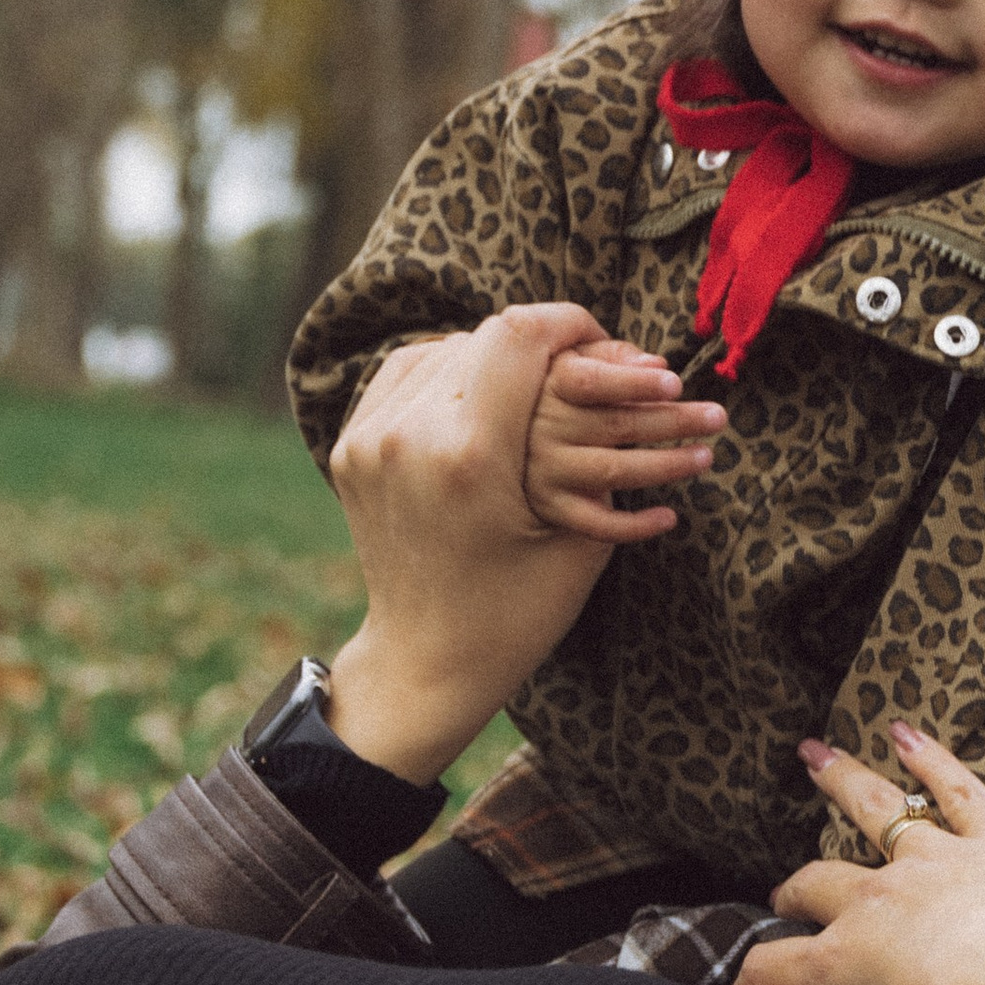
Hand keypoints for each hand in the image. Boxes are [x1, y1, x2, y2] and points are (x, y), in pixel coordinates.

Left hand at [327, 308, 618, 782]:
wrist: (426, 660)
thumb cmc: (520, 612)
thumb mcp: (583, 537)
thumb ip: (602, 449)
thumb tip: (635, 372)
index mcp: (472, 457)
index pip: (520, 335)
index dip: (572, 324)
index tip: (609, 343)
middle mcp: (410, 435)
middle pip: (485, 336)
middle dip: (542, 344)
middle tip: (584, 366)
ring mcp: (369, 439)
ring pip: (443, 347)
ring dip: (495, 356)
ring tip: (536, 380)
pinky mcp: (349, 447)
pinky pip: (405, 375)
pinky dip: (450, 373)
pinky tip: (484, 392)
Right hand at [523, 338, 724, 541]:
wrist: (505, 441)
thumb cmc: (556, 392)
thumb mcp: (571, 362)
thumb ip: (612, 357)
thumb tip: (659, 365)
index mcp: (551, 385)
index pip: (593, 382)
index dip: (635, 383)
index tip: (676, 383)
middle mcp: (544, 429)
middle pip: (616, 424)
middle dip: (673, 420)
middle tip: (718, 417)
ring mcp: (547, 471)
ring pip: (614, 471)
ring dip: (666, 465)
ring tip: (705, 457)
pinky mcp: (553, 507)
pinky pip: (597, 525)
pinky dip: (635, 527)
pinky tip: (669, 517)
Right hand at [729, 724, 984, 984]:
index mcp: (846, 966)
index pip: (773, 972)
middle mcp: (876, 903)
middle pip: (815, 882)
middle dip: (795, 891)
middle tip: (787, 895)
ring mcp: (932, 862)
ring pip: (874, 808)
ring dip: (840, 779)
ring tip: (814, 754)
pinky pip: (958, 790)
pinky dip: (931, 758)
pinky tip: (905, 731)